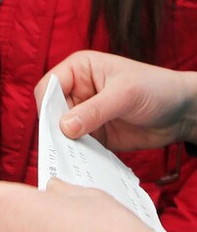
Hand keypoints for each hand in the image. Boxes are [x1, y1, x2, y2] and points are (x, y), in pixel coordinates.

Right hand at [36, 50, 196, 149]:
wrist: (184, 112)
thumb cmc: (156, 89)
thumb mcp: (125, 95)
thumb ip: (94, 111)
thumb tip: (64, 128)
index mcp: (78, 70)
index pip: (49, 86)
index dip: (47, 105)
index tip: (54, 126)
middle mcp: (78, 90)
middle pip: (52, 110)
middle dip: (56, 128)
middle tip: (64, 146)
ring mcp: (86, 114)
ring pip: (63, 130)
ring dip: (68, 144)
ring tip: (75, 157)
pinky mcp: (96, 134)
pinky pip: (80, 145)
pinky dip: (81, 154)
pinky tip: (86, 162)